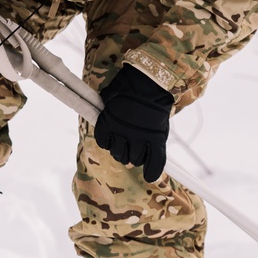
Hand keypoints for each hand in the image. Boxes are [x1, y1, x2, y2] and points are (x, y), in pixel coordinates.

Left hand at [94, 64, 172, 183]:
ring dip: (136, 157)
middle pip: (118, 155)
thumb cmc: (128, 85)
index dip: (109, 141)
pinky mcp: (155, 139)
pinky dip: (153, 170)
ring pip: (134, 159)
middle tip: (128, 145)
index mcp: (108, 124)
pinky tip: (150, 176)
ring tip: (139, 149)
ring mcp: (139, 138)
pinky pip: (155, 160)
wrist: (149, 81)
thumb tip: (101, 111)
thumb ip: (108, 110)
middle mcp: (121, 134)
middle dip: (122, 151)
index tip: (115, 137)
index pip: (104, 143)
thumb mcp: (110, 97)